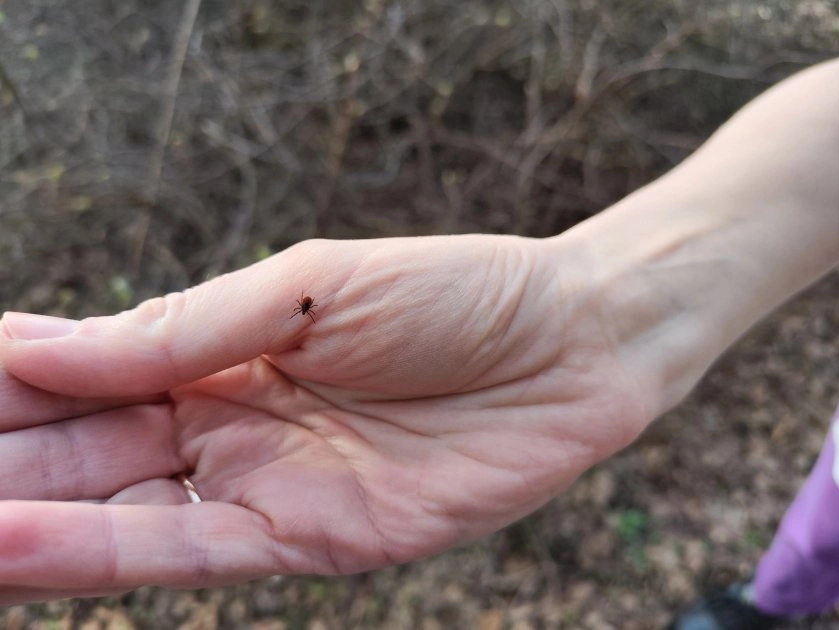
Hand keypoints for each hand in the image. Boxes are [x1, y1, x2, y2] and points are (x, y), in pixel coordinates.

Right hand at [0, 234, 651, 602]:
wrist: (574, 342)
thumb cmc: (456, 292)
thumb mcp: (313, 286)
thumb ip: (187, 327)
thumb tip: (47, 345)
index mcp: (227, 350)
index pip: (89, 371)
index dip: (12, 379)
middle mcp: (234, 423)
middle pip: (88, 450)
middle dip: (1, 458)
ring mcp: (272, 485)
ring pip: (120, 513)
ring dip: (23, 518)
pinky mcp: (319, 540)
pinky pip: (192, 553)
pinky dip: (99, 556)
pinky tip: (13, 543)